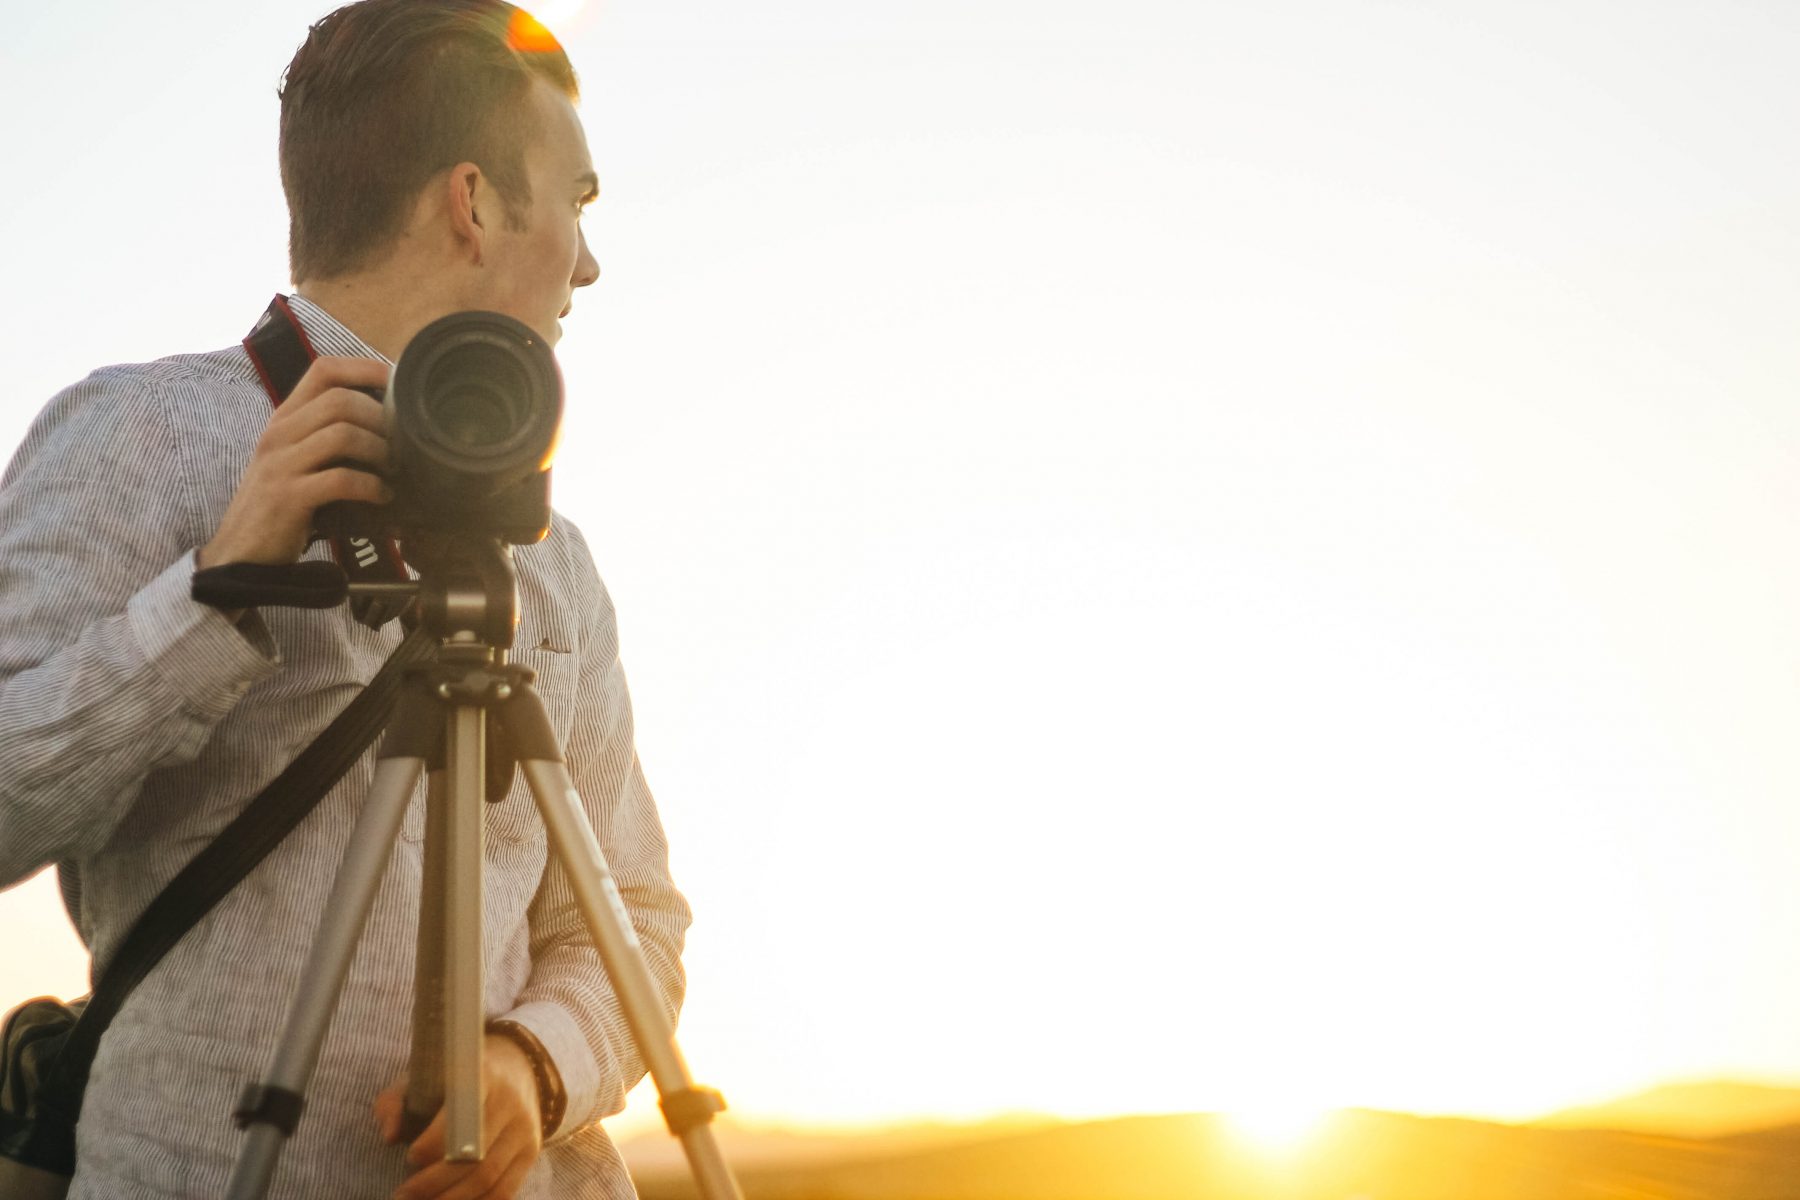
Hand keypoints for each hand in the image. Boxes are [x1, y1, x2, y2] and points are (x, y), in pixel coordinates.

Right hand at [198, 356, 392, 568]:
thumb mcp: (297, 459)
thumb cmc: (279, 506)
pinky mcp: (289, 498)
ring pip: (343, 434)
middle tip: (402, 443)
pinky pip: (341, 479)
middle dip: (381, 419)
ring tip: (394, 469)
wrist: (241, 554)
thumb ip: (326, 435)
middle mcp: (280, 434)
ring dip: (380, 451)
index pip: (323, 370)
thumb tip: (387, 423)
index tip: (398, 383)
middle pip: (340, 400)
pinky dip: (371, 487)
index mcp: (284, 418)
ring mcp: (281, 464)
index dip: (365, 369)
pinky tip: (383, 497)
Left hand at [374, 1033, 545, 1199]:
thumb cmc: (454, 1078)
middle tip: (403, 1194)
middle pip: (474, 1157)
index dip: (433, 1145)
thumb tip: (390, 1136)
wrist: (513, 1068)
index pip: (460, 1117)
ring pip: (488, 1179)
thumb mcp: (422, 1078)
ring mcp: (524, 1130)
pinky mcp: (531, 1151)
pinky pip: (505, 1191)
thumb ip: (395, 1102)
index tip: (409, 1157)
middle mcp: (510, 1103)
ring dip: (450, 1199)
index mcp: (482, 1076)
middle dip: (434, 1183)